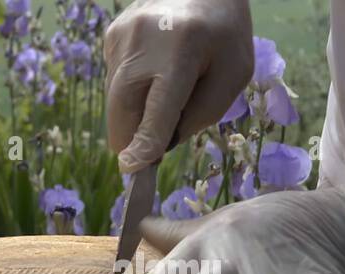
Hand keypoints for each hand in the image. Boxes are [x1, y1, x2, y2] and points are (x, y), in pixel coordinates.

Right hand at [104, 0, 253, 172]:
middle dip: (133, 139)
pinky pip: (114, 84)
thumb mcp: (233, 77)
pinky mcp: (111, 36)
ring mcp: (122, 35)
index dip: (145, 142)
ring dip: (134, 117)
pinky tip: (154, 76)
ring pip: (115, 101)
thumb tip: (157, 144)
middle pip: (123, 109)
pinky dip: (131, 96)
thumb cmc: (225, 36)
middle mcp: (144, 39)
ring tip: (164, 98)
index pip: (158, 108)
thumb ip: (200, 114)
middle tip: (152, 152)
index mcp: (183, 49)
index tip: (131, 168)